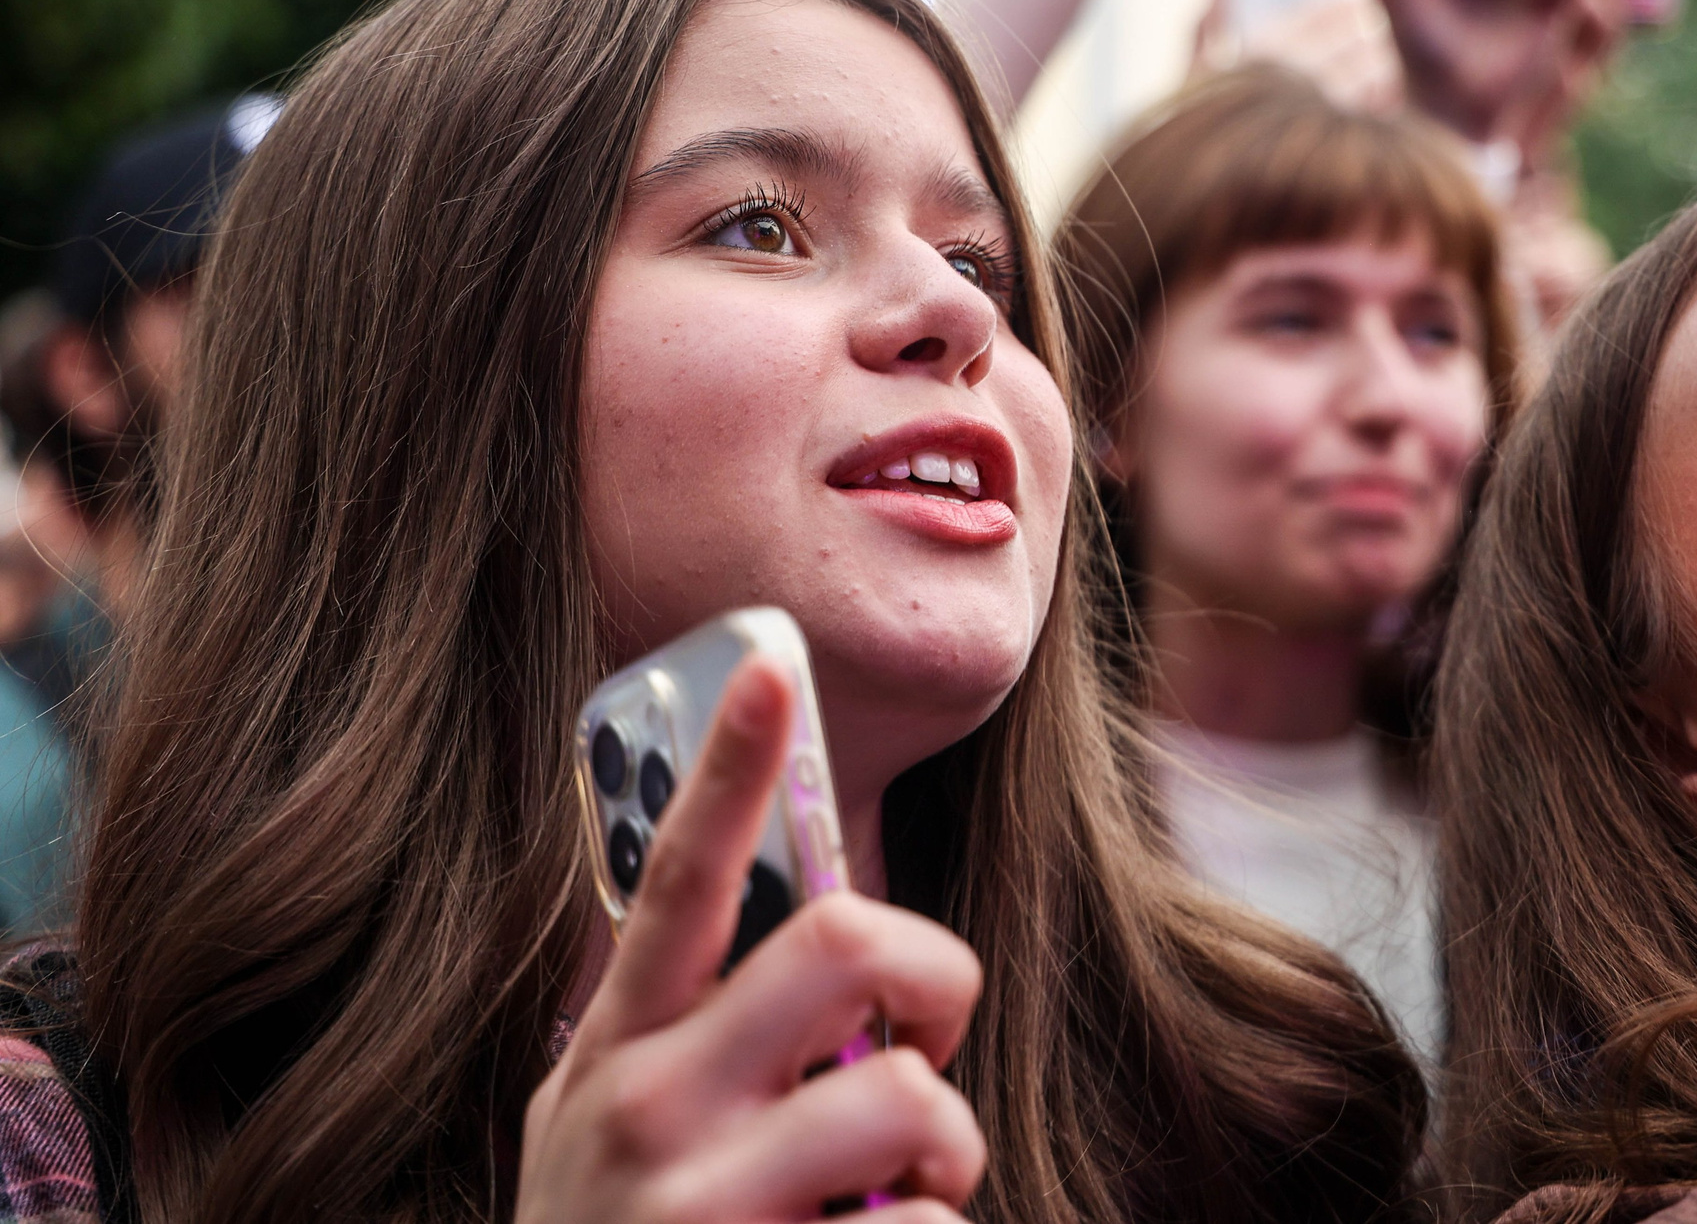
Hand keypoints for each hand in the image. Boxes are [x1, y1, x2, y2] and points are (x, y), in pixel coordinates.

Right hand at [518, 657, 985, 1223]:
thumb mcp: (625, 1140)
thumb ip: (700, 1043)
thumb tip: (841, 946)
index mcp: (614, 1057)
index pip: (675, 883)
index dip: (727, 769)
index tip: (769, 662)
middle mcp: (639, 1114)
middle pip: (849, 942)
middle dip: (937, 976)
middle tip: (930, 1037)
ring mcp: (696, 1209)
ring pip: (911, 1096)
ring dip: (945, 1152)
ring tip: (891, 1201)